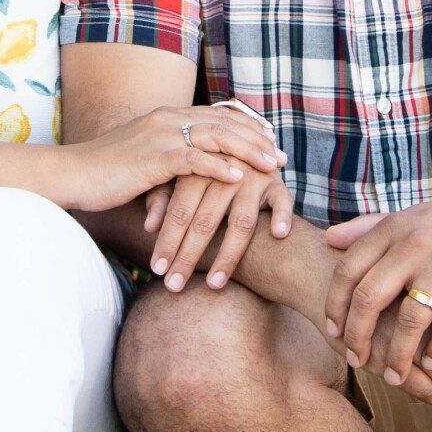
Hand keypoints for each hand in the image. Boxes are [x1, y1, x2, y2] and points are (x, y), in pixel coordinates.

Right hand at [55, 105, 282, 218]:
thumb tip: (193, 171)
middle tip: (281, 156)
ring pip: (217, 137)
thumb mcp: (144, 158)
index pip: (217, 115)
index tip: (269, 140)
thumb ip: (170, 158)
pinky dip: (220, 168)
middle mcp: (168, 118)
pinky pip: (195, 160)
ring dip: (248, 151)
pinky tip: (240, 178)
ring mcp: (161, 135)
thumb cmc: (106, 172)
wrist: (73, 174)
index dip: (246, 126)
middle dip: (256, 139)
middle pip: (224, 123)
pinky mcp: (154, 158)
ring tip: (272, 166)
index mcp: (167, 115)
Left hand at [141, 159, 295, 292]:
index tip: (156, 270)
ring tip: (214, 285)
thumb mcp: (178, 178)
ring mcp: (254, 177)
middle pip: (206, 219)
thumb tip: (148, 227)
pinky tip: (278, 236)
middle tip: (174, 287)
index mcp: (197, 167)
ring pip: (242, 221)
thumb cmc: (203, 171)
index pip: (180, 210)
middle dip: (188, 256)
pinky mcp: (277, 184)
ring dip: (228, 256)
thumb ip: (162, 199)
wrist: (242, 145)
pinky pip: (283, 202)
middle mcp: (226, 172)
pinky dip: (282, 217)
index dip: (167, 240)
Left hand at [323, 200, 431, 395]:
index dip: (335, 303)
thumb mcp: (412, 218)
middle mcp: (414, 242)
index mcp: (395, 227)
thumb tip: (329, 238)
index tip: (332, 330)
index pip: (349, 269)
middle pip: (370, 297)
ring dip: (399, 354)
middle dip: (358, 336)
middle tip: (355, 359)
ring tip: (394, 374)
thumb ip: (370, 227)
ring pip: (410, 320)